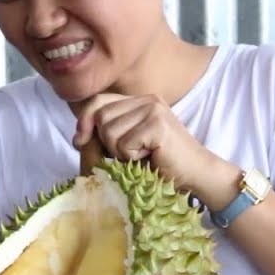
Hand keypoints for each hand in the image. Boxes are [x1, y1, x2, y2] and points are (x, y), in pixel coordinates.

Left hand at [72, 92, 233, 202]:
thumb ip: (107, 134)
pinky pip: (124, 143)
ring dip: (120, 152)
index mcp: (139, 101)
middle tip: (129, 154)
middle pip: (101, 116)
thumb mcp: (129, 144)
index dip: (85, 120)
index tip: (80, 140)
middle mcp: (147, 100)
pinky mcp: (158, 124)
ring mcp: (153, 109)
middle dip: (107, 142)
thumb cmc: (161, 164)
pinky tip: (150, 157)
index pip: (99, 101)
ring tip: (141, 155)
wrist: (195, 174)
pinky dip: (131, 158)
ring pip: (109, 131)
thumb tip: (79, 136)